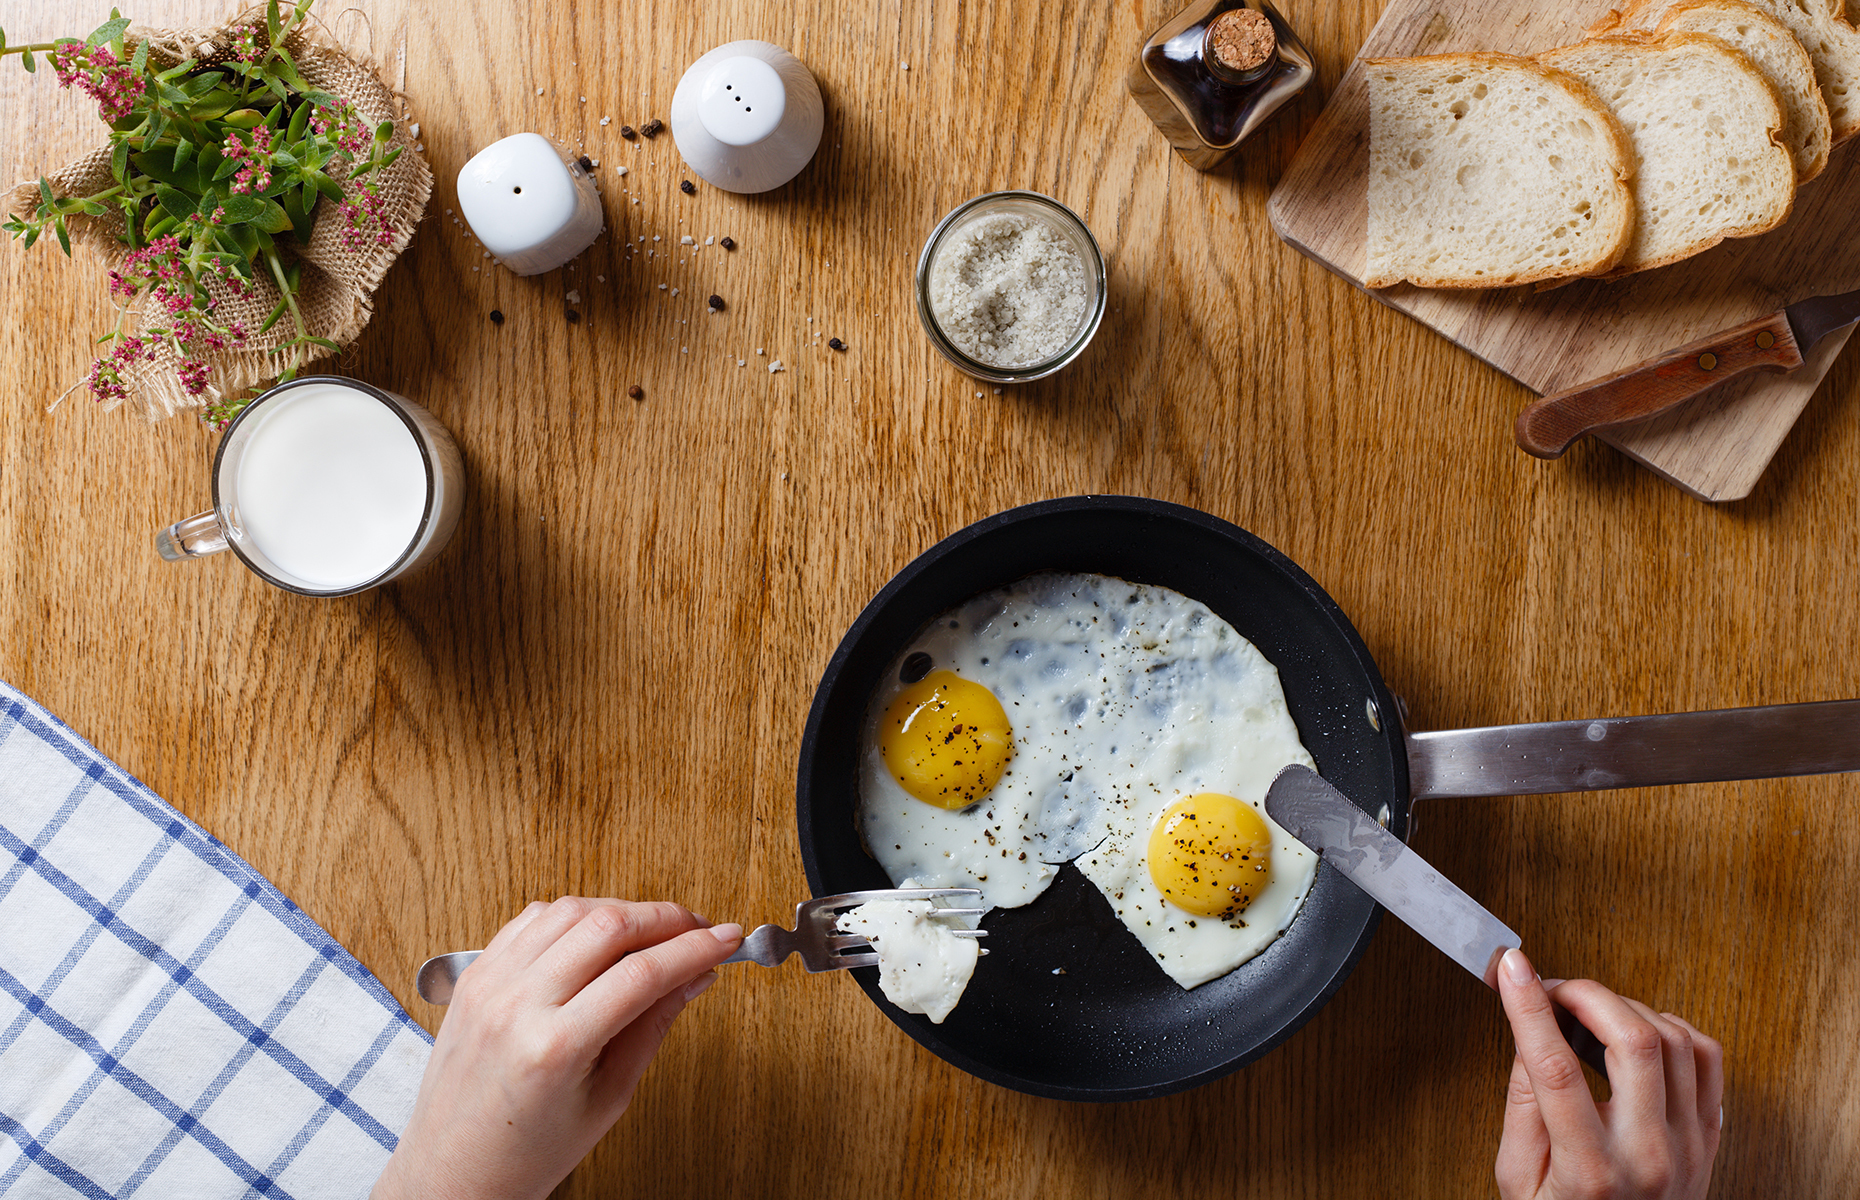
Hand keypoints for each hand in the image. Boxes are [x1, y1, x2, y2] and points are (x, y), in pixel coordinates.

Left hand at [372, 897, 742, 1199]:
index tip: (727, 939)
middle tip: (699, 930)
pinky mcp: (475, 975)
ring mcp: (489, 984)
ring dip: (622, 910)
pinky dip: (573, 916)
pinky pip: (530, 919)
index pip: (642, 973)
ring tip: (653, 933)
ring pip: (570, 910)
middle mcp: (515, 1005)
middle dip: (666, 918)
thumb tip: (694, 977)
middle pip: (608, 926)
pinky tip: (596, 934)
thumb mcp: (608, 1100)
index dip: (695, 949)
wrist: (451, 1172)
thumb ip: (652, 1027)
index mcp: (553, 1048)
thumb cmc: (525, 1152)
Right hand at [1495, 949, 1722, 1199]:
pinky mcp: (1709, 1137)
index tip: (1513, 969)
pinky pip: (1707, 1058)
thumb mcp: (1518, 1179)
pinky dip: (1671, 1028)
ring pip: (1675, 1040)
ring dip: (1626, 1009)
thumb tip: (1529, 1035)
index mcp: (1590, 1171)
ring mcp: (1689, 1146)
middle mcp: (1650, 1156)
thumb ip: (1523, 1106)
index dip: (1530, 1008)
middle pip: (1634, 1041)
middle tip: (1555, 989)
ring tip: (1590, 1015)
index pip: (1556, 1068)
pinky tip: (1637, 1033)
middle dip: (1587, 995)